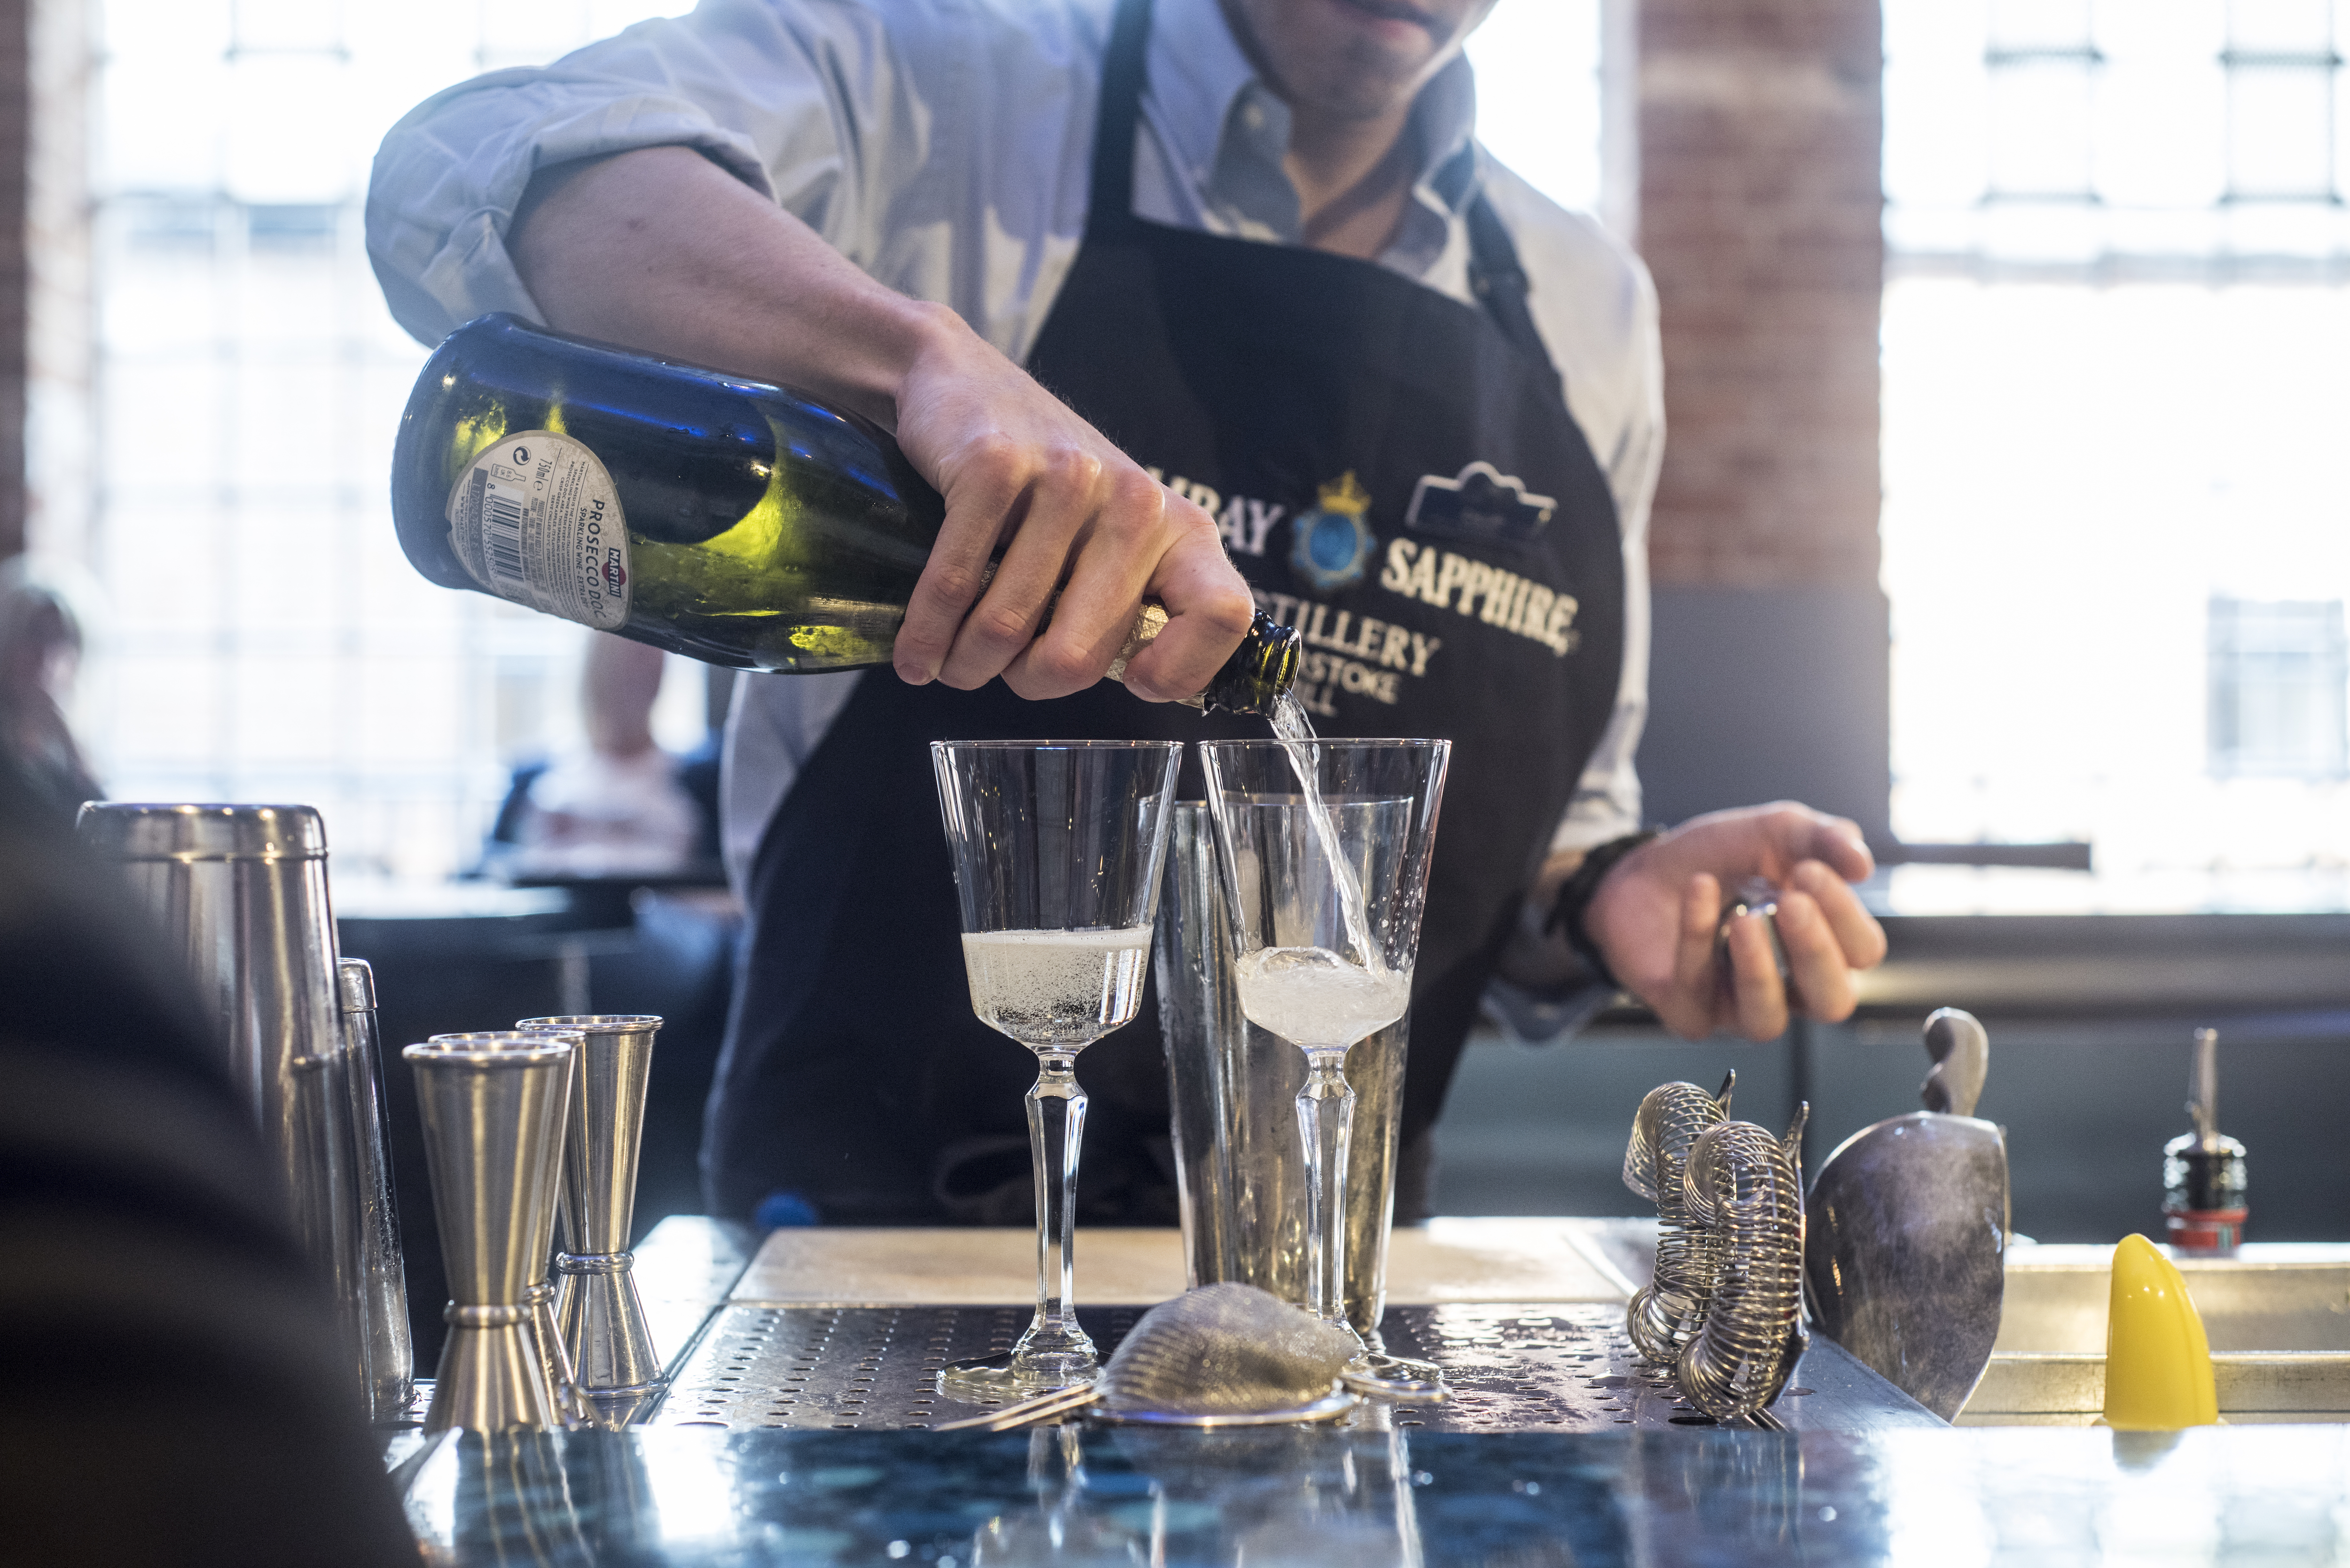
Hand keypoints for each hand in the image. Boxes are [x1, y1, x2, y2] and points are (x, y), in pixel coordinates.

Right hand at [886, 311, 1256, 700]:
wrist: (961, 384)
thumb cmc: (1040, 490)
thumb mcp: (1107, 540)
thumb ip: (1129, 604)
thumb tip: (1137, 688)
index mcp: (1179, 529)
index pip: (1223, 615)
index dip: (1182, 671)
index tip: (1133, 682)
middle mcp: (1135, 503)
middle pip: (1082, 656)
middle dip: (1027, 683)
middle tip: (1000, 673)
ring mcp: (1066, 480)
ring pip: (1006, 630)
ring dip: (966, 665)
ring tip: (949, 662)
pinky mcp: (994, 466)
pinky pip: (955, 586)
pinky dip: (926, 634)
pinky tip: (914, 652)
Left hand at [1582, 802, 1886, 1039]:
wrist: (1642, 869)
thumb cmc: (1718, 860)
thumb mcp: (1776, 833)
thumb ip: (1823, 839)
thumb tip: (1862, 862)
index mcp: (1823, 947)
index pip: (1862, 952)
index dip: (1845, 916)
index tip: (1809, 870)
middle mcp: (1789, 988)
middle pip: (1832, 1001)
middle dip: (1817, 953)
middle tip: (1792, 903)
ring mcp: (1737, 1008)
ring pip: (1767, 1021)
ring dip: (1759, 969)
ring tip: (1745, 920)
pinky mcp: (1688, 1013)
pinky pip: (1697, 994)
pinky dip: (1697, 939)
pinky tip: (1698, 891)